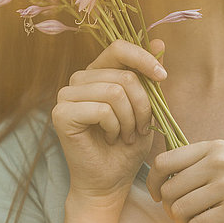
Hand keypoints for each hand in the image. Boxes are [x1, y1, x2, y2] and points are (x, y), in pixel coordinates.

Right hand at [52, 38, 165, 204]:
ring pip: (114, 92)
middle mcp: (79, 78)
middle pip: (123, 75)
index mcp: (98, 71)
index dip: (143, 58)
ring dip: (130, 119)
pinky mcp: (61, 113)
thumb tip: (159, 41)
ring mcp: (67, 95)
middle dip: (142, 106)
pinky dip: (115, 128)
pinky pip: (102, 110)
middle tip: (140, 128)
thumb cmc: (128, 145)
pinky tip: (110, 139)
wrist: (110, 181)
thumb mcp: (146, 106)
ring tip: (127, 135)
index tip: (162, 78)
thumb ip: (149, 75)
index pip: (119, 48)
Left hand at [146, 139, 223, 222]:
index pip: (165, 160)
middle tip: (181, 215)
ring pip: (179, 209)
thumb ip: (203, 161)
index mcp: (214, 147)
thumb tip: (169, 176)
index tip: (158, 193)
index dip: (154, 180)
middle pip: (169, 189)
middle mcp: (217, 162)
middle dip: (170, 207)